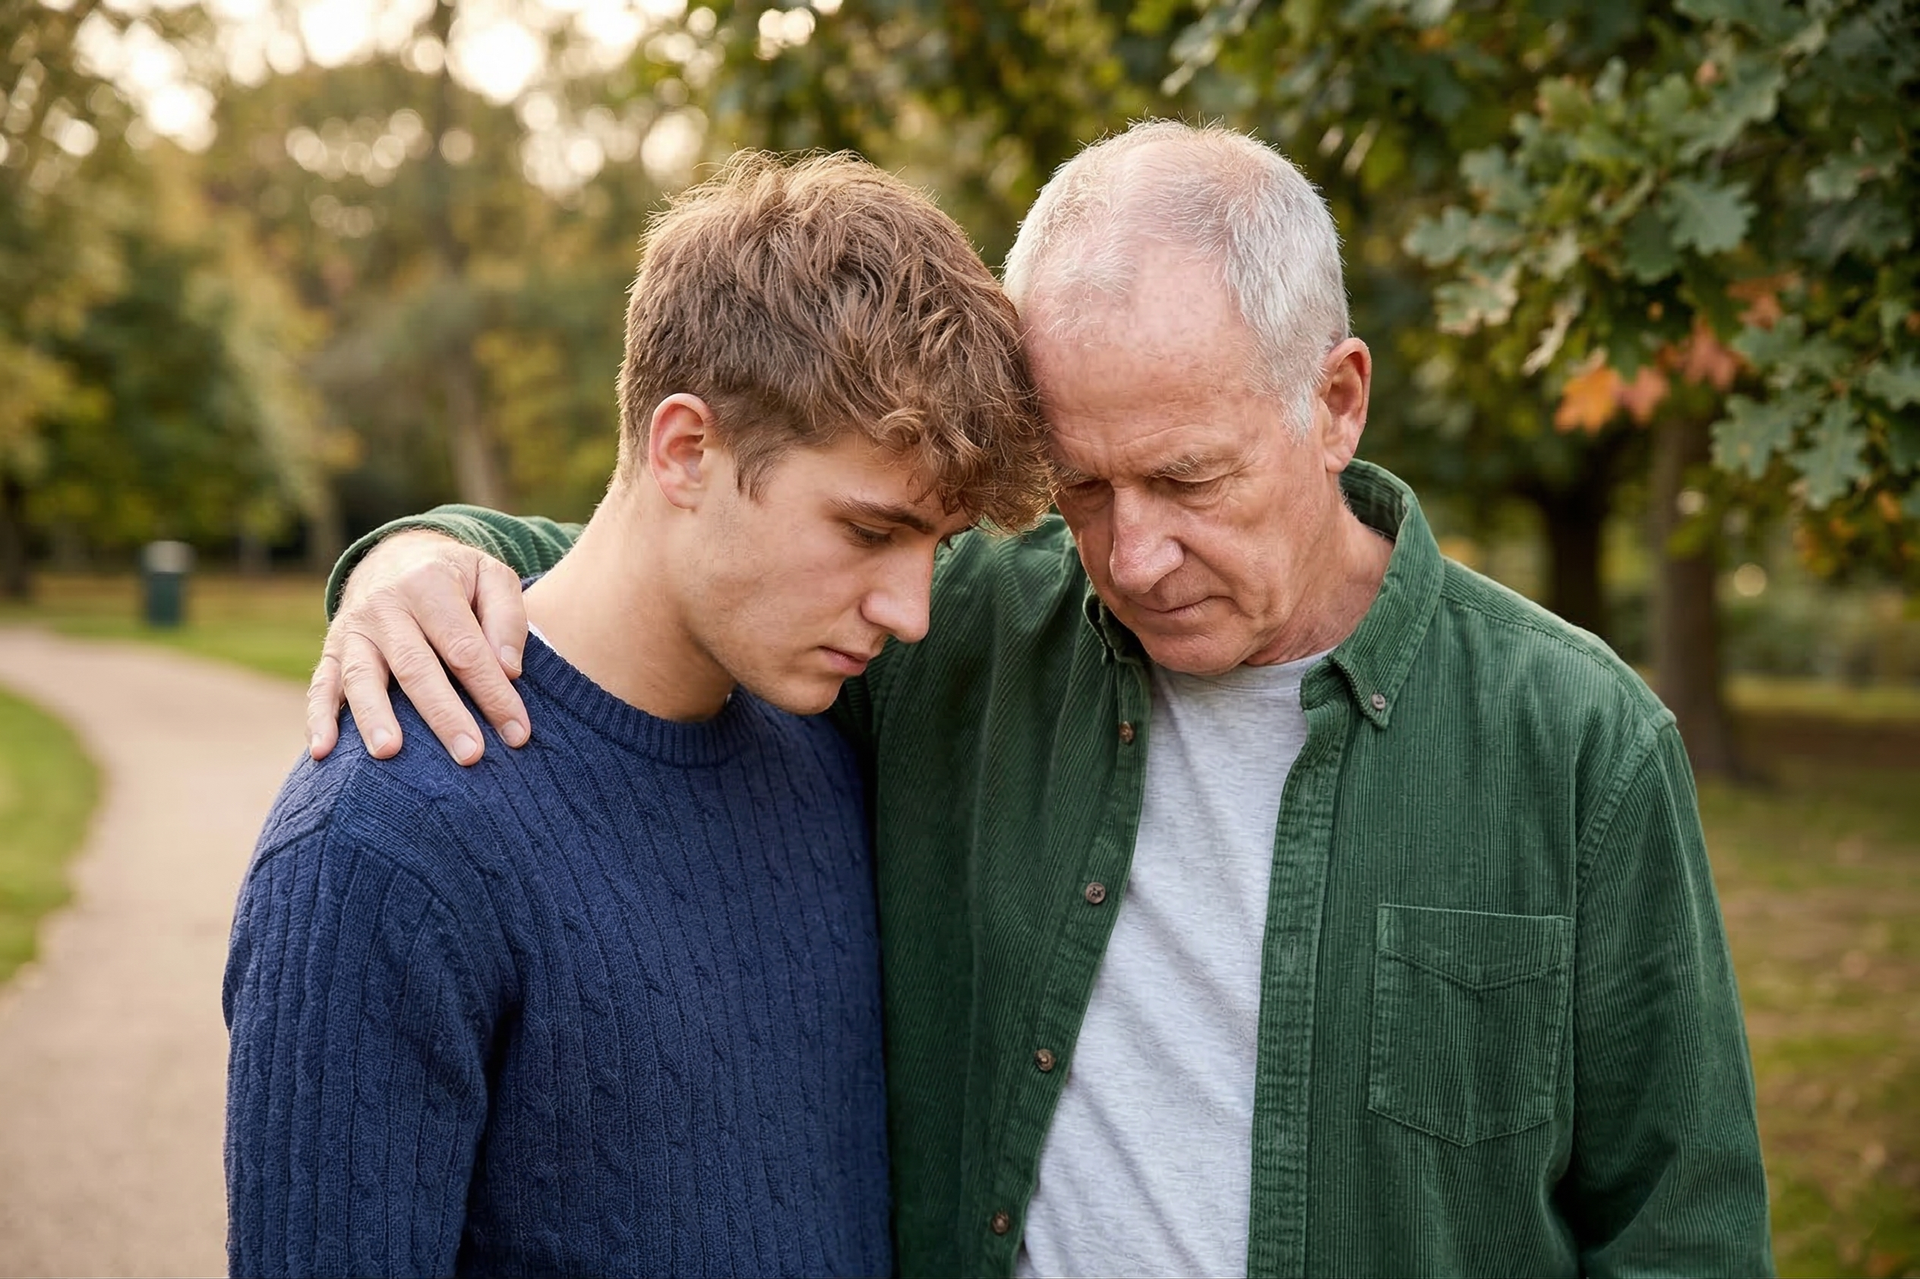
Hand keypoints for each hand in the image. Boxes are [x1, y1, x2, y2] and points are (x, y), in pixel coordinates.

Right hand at [306, 530, 530, 764]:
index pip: (464, 648)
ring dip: (374, 717)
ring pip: (362, 677)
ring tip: (390, 753)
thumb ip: (507, 618)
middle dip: (443, 715)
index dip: (492, 692)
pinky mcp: (333, 649)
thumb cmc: (457, 577)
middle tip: (470, 755)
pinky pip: (322, 684)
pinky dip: (319, 718)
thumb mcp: (492, 576)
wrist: (397, 556)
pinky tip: (323, 751)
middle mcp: (385, 605)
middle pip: (415, 667)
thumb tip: (508, 671)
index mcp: (429, 583)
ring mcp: (354, 629)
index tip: (517, 733)